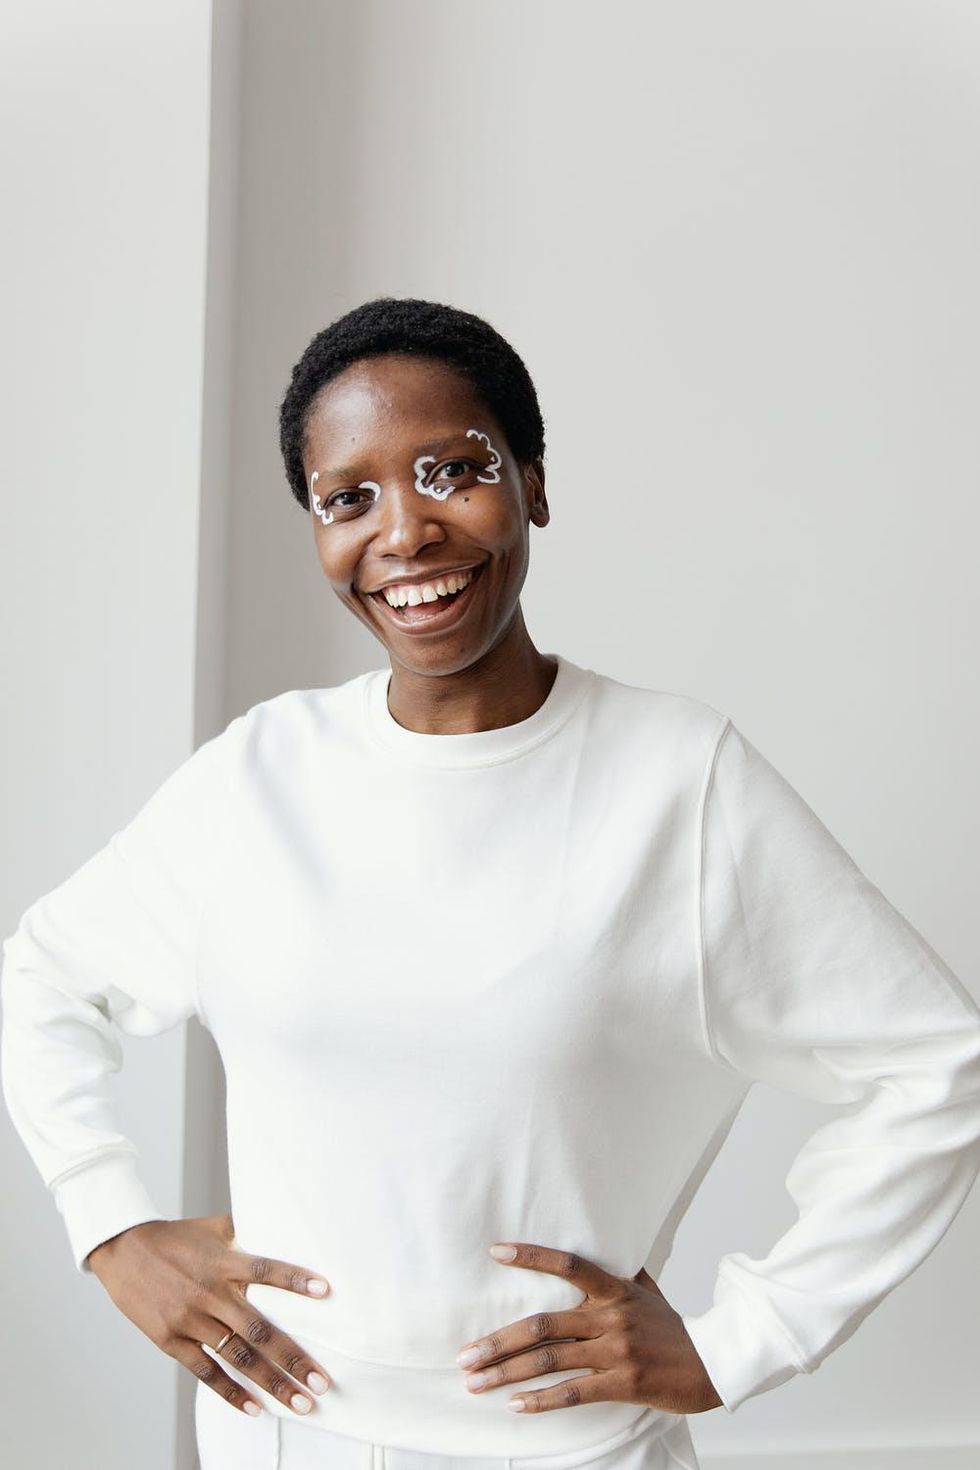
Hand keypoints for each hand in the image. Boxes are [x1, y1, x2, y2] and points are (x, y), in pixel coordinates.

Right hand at [86, 1211, 332, 1417]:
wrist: (122, 1250)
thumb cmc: (174, 1237)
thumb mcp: (211, 1228)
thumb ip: (245, 1232)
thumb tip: (281, 1222)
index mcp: (223, 1262)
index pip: (265, 1270)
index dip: (294, 1280)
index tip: (326, 1291)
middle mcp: (210, 1293)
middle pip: (258, 1328)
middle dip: (292, 1357)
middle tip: (322, 1381)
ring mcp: (190, 1320)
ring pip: (237, 1356)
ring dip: (271, 1382)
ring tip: (299, 1402)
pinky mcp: (170, 1341)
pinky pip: (206, 1372)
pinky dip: (231, 1392)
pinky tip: (255, 1408)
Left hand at [456, 1242, 722, 1415]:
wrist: (714, 1364)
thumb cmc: (674, 1328)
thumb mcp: (648, 1292)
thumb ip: (621, 1273)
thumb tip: (606, 1247)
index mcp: (615, 1290)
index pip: (569, 1264)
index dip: (532, 1256)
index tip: (496, 1251)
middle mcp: (610, 1318)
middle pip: (542, 1325)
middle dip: (497, 1341)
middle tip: (465, 1354)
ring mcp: (615, 1352)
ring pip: (550, 1361)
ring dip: (507, 1373)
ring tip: (476, 1382)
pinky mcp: (623, 1384)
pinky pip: (573, 1393)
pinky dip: (541, 1400)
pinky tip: (516, 1404)